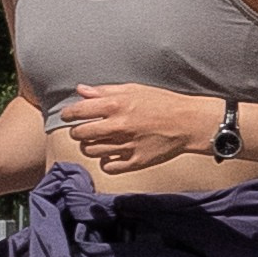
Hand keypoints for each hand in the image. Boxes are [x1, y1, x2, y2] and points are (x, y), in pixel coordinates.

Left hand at [55, 84, 213, 175]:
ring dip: (89, 147)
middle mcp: (118, 126)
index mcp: (116, 105)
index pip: (78, 111)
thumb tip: (81, 91)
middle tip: (83, 130)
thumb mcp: (134, 89)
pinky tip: (111, 154)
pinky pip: (108, 167)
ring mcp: (126, 145)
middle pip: (80, 134)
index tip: (68, 116)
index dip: (68, 115)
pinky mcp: (135, 161)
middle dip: (77, 132)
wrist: (189, 122)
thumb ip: (105, 91)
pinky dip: (105, 162)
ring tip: (97, 142)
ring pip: (91, 152)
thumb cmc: (162, 103)